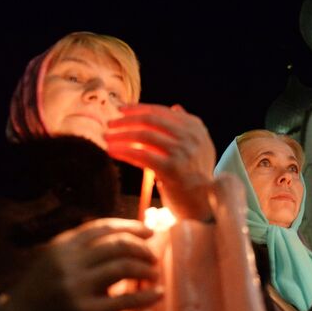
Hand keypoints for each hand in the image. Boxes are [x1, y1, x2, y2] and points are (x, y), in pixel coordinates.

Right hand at [0, 218, 161, 310]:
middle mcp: (68, 262)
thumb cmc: (40, 294)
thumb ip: (81, 250)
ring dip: (146, 270)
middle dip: (142, 248)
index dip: (130, 226)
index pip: (103, 227)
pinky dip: (147, 296)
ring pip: (124, 267)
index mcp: (61, 246)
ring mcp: (76, 287)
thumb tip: (125, 238)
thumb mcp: (53, 262)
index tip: (149, 231)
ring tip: (154, 274)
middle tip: (153, 256)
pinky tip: (158, 294)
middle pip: (118, 245)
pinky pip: (125, 300)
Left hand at [105, 103, 215, 221]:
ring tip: (107, 138)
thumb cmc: (196, 176)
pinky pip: (141, 154)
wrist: (205, 203)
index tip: (121, 110)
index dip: (139, 109)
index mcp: (195, 128)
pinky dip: (124, 151)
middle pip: (151, 120)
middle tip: (109, 124)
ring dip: (121, 135)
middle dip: (126, 120)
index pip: (162, 111)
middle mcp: (190, 136)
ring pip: (144, 135)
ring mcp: (182, 151)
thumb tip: (175, 107)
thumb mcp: (199, 147)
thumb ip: (188, 128)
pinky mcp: (172, 168)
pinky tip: (112, 151)